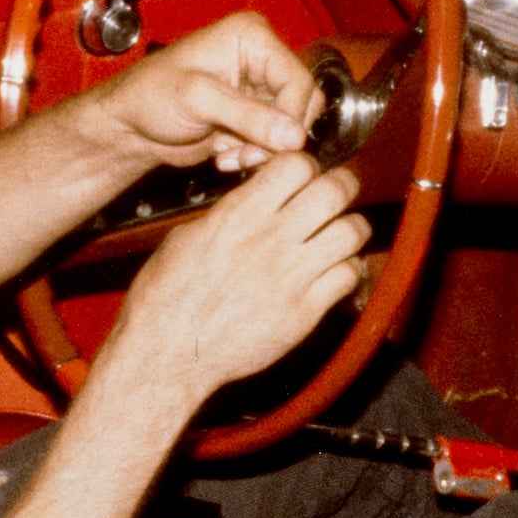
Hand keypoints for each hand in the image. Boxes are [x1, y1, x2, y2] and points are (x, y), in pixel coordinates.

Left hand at [83, 11, 316, 176]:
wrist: (128, 125)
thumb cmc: (147, 95)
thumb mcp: (197, 99)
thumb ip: (248, 116)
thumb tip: (293, 134)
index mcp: (251, 37)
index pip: (299, 79)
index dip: (292, 116)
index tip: (278, 143)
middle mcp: (260, 60)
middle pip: (302, 104)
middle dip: (277, 136)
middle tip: (247, 153)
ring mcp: (257, 90)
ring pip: (291, 127)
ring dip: (265, 150)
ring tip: (231, 154)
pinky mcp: (252, 116)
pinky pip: (275, 141)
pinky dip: (254, 155)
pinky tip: (225, 154)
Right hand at [99, 150, 371, 406]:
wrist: (166, 353)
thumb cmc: (166, 297)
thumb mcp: (187, 237)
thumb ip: (229, 213)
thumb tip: (253, 200)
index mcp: (239, 215)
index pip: (296, 164)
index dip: (305, 165)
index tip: (303, 175)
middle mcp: (270, 240)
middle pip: (335, 191)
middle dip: (341, 185)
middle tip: (337, 193)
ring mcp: (292, 277)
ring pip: (352, 232)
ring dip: (349, 228)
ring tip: (338, 233)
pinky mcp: (304, 313)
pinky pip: (347, 277)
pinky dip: (347, 270)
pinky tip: (332, 272)